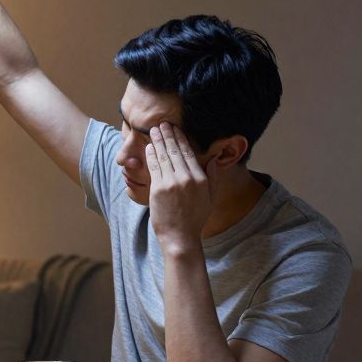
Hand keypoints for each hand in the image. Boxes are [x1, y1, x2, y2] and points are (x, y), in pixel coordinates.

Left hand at [144, 122, 216, 251]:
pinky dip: (151, 155)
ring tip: (153, 131)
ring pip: (164, 156)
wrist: (180, 237)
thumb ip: (212, 177)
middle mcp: (186, 178)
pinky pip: (154, 167)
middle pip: (175, 151)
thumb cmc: (195, 219)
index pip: (189, 153)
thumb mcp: (210, 198)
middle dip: (168, 135)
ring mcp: (171, 182)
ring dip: (158, 141)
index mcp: (200, 179)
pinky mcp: (158, 189)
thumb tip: (212, 159)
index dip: (181, 139)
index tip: (176, 129)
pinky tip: (149, 147)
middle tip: (162, 124)